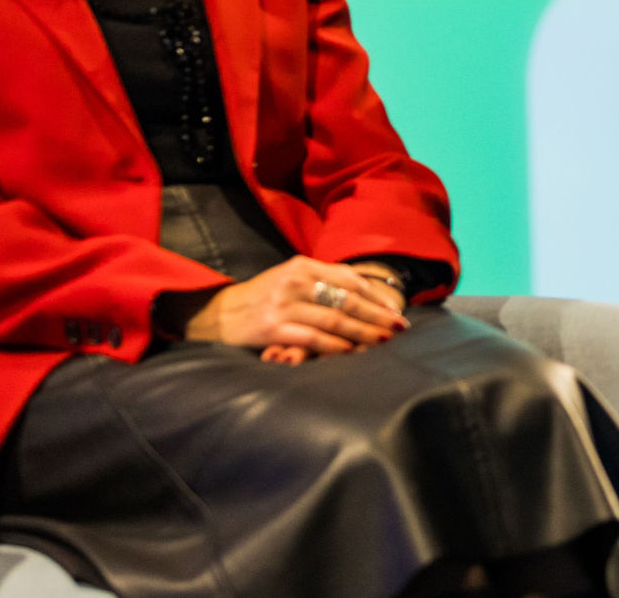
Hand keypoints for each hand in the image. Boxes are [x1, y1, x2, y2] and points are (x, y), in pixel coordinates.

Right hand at [184, 255, 406, 358]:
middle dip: (377, 315)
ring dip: (363, 332)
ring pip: (335, 319)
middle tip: (399, 327)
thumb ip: (321, 281)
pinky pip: (313, 337)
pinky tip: (352, 352)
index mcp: (303, 266)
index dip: (376, 295)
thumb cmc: (263, 297)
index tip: (395, 309)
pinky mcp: (273, 328)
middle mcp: (295, 281)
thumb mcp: (290, 278)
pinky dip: (336, 346)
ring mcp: (284, 304)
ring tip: (383, 341)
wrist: (219, 313)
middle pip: (347, 299)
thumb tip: (364, 295)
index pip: (349, 279)